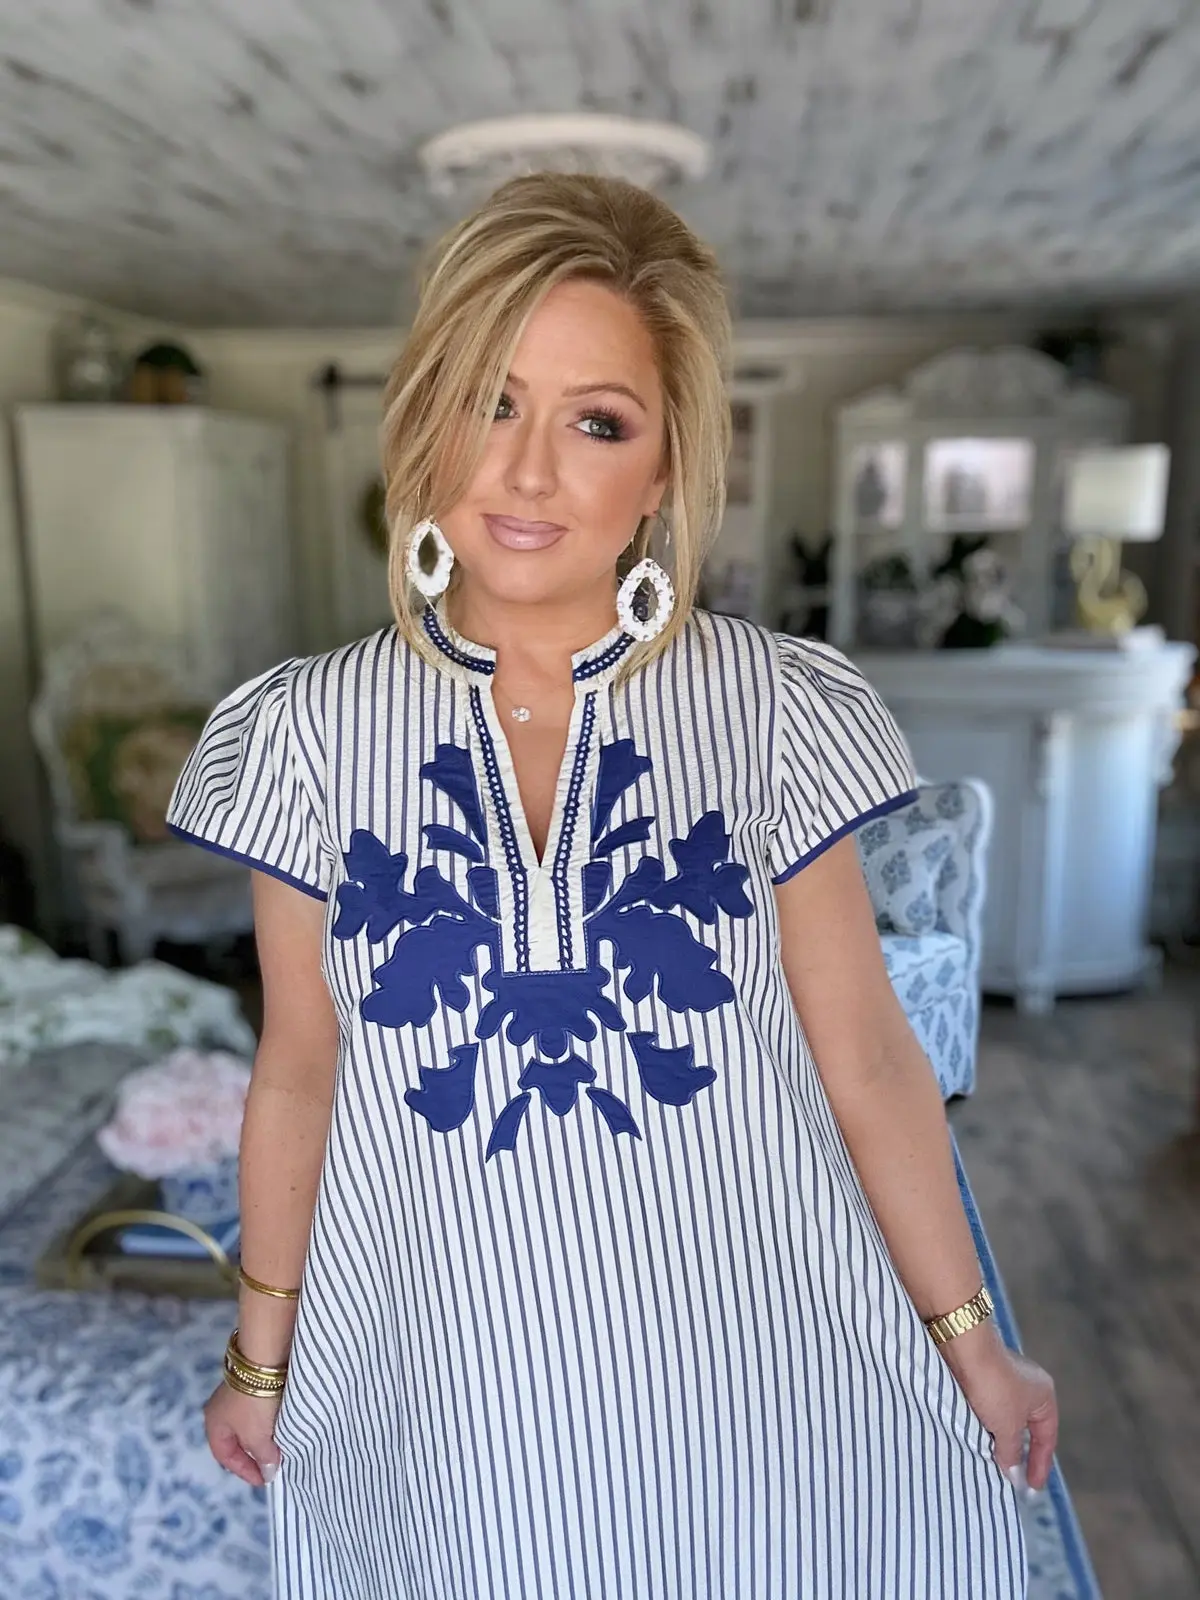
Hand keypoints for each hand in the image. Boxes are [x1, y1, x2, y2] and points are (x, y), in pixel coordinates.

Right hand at [205, 1381, 282, 1487]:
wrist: (266, 1358)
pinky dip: (270, 1420)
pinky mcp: (255, 1381)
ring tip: (281, 1446)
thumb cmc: (254, 1403)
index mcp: (214, 1424)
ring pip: (250, 1424)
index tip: (264, 1479)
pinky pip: (260, 1409)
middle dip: (255, 1453)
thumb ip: (262, 1456)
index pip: (225, 1456)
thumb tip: (269, 1469)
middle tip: (273, 1463)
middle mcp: (221, 1408)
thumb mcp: (256, 1435)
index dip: (244, 1470)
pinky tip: (282, 1424)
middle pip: (237, 1439)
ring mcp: (237, 1393)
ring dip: (264, 1436)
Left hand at [941, 1325, 1057, 1491]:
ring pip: (1004, 1418)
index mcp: (1044, 1395)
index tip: (1032, 1487)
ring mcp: (1004, 1378)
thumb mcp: (1008, 1426)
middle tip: (1012, 1477)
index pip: (1046, 1437)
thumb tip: (1011, 1469)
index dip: (1040, 1464)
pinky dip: (984, 1425)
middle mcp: (1028, 1385)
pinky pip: (987, 1408)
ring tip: (991, 1462)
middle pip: (1025, 1427)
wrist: (963, 1349)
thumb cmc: (994, 1387)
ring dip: (998, 1438)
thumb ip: (1011, 1451)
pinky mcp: (981, 1376)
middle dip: (1018, 1451)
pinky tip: (975, 1438)